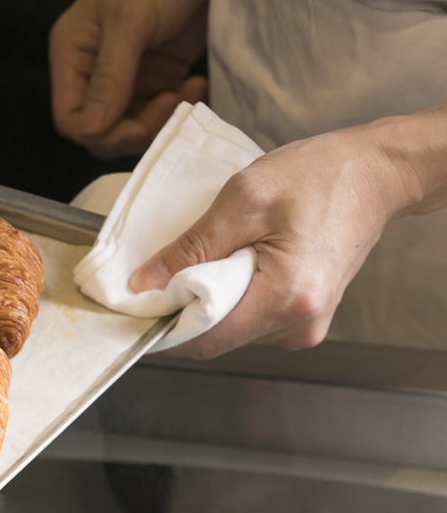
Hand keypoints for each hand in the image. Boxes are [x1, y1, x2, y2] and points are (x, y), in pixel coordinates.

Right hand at [49, 0, 212, 158]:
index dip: (101, 131)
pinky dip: (179, 107)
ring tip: (189, 91)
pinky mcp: (157, 72)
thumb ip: (110, 77)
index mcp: (72, 52)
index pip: (71, 117)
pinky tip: (197, 84)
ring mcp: (126, 71)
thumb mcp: (132, 22)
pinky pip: (158, 110)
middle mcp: (92, 67)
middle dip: (135, 128)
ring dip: (162, 119)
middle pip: (101, 128)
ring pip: (131, 124)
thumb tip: (91, 130)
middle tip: (171, 105)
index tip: (141, 120)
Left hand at [128, 124, 418, 357]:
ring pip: (231, 329)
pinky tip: (235, 262)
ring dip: (207, 300)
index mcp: (286, 299)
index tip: (135, 300)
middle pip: (215, 337)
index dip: (162, 324)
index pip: (203, 339)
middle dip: (182, 308)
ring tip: (214, 255)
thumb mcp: (242, 200)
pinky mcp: (306, 314)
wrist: (377, 173)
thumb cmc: (320, 177)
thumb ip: (191, 247)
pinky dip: (230, 296)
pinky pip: (250, 318)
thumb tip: (145, 284)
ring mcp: (306, 324)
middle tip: (168, 267)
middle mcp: (299, 324)